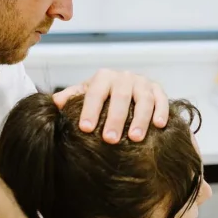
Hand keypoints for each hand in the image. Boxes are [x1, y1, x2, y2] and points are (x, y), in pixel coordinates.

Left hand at [53, 69, 168, 142]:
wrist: (127, 87)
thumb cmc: (103, 96)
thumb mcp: (86, 94)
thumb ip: (72, 97)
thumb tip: (56, 102)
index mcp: (104, 77)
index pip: (95, 93)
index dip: (89, 110)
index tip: (84, 128)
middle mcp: (124, 77)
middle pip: (120, 97)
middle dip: (115, 119)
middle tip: (110, 140)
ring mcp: (142, 82)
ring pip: (143, 99)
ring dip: (140, 118)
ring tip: (135, 138)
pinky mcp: (157, 89)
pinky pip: (162, 99)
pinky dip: (162, 111)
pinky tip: (159, 125)